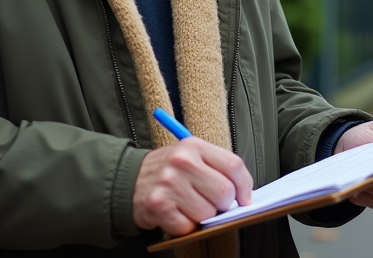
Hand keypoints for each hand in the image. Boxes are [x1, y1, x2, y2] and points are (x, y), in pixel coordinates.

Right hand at [132, 138, 253, 235]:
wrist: (128, 180)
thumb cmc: (168, 171)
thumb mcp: (190, 157)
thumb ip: (217, 168)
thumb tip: (244, 195)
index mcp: (193, 146)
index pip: (234, 165)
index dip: (245, 186)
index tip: (244, 198)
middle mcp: (181, 161)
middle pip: (224, 192)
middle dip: (222, 204)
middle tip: (210, 202)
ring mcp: (169, 183)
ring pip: (207, 213)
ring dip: (201, 216)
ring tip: (187, 205)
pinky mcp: (158, 206)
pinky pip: (188, 227)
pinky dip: (184, 226)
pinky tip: (175, 213)